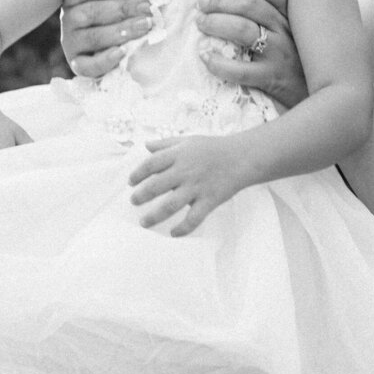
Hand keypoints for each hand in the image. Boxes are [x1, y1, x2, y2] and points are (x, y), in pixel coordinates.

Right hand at [60, 0, 151, 79]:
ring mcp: (72, 42)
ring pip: (93, 37)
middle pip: (91, 12)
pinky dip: (106, 60)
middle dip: (122, 9)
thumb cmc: (122, 7)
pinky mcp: (78, 64)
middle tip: (146, 8)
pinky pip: (87, 66)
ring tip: (145, 25)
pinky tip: (123, 52)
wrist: (119, 41)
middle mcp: (69, 19)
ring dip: (121, 31)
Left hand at [128, 133, 249, 234]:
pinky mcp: (209, 200)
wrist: (242, 157)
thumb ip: (166, 144)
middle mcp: (186, 171)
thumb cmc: (213, 148)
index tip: (131, 182)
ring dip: (154, 216)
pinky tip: (173, 233)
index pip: (151, 164)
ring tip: (144, 222)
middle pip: (157, 186)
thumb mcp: (188, 140)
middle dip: (142, 196)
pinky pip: (194, 218)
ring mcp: (197, 187)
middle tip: (133, 201)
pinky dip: (183, 228)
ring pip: (171, 205)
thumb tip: (146, 146)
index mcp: (179, 155)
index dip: (138, 173)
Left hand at [195, 0, 307, 109]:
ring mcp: (280, 54)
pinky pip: (241, 70)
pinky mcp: (272, 79)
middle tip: (202, 5)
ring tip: (201, 25)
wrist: (325, 99)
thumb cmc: (301, 64)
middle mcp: (287, 30)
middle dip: (220, 1)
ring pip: (242, 29)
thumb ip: (275, 16)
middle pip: (249, 3)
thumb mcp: (295, 34)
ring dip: (216, 23)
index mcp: (291, 15)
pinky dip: (219, 63)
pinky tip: (206, 58)